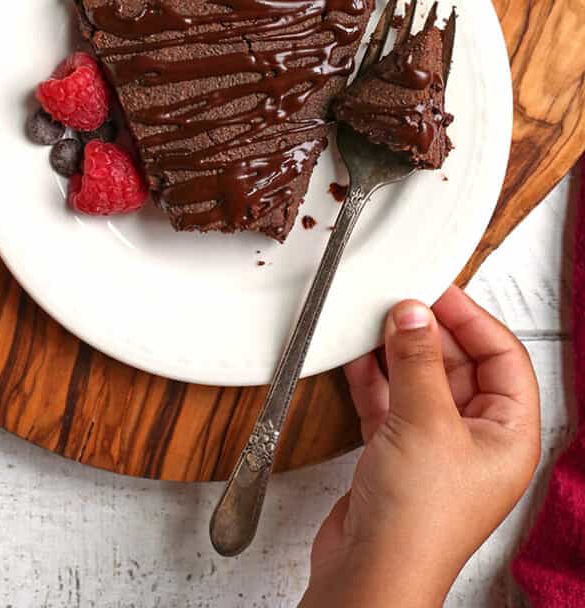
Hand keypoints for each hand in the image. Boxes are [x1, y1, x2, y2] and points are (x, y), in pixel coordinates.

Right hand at [301, 286, 540, 607]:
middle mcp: (476, 441)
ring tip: (375, 318)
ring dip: (397, 351)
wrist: (370, 575)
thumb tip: (414, 311)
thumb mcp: (425, 422)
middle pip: (460, 365)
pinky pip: (390, 402)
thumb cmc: (417, 523)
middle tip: (399, 301)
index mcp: (508, 436)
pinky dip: (374, 377)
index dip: (473, 320)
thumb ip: (417, 359)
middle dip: (429, 332)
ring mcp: (434, 449)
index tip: (439, 290)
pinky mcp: (396, 456)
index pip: (503, 358)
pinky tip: (356, 354)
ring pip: (421, 381)